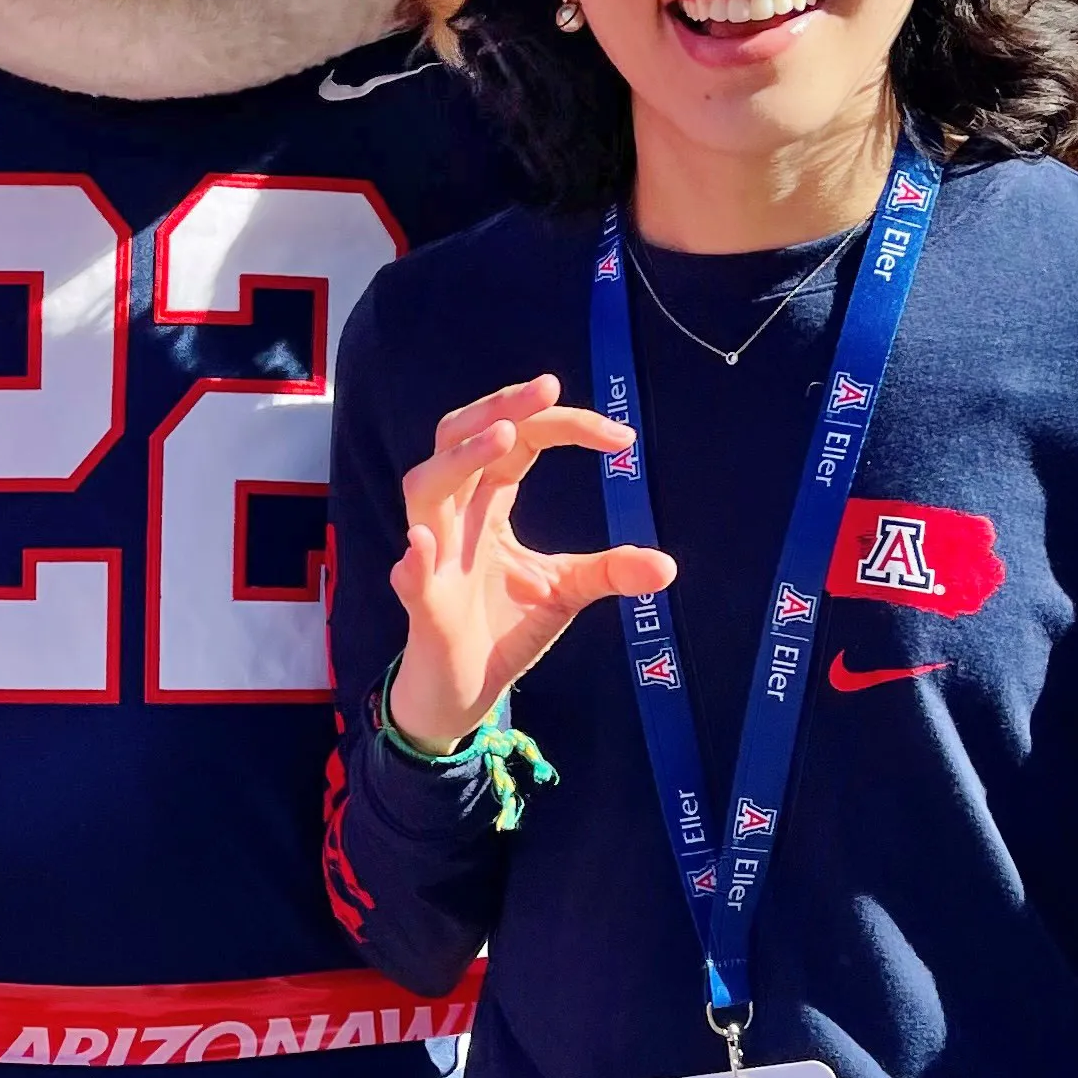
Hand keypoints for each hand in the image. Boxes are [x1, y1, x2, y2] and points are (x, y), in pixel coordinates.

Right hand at [387, 374, 674, 753]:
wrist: (466, 690)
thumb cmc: (502, 628)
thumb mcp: (565, 591)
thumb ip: (608, 570)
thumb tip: (667, 564)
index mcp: (485, 503)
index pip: (514, 442)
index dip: (559, 425)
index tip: (620, 436)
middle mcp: (454, 516)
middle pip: (456, 437)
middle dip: (497, 406)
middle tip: (547, 388)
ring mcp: (433, 556)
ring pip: (425, 488)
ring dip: (460, 459)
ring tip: (503, 438)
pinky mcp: (424, 607)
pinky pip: (409, 577)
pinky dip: (413, 560)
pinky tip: (422, 545)